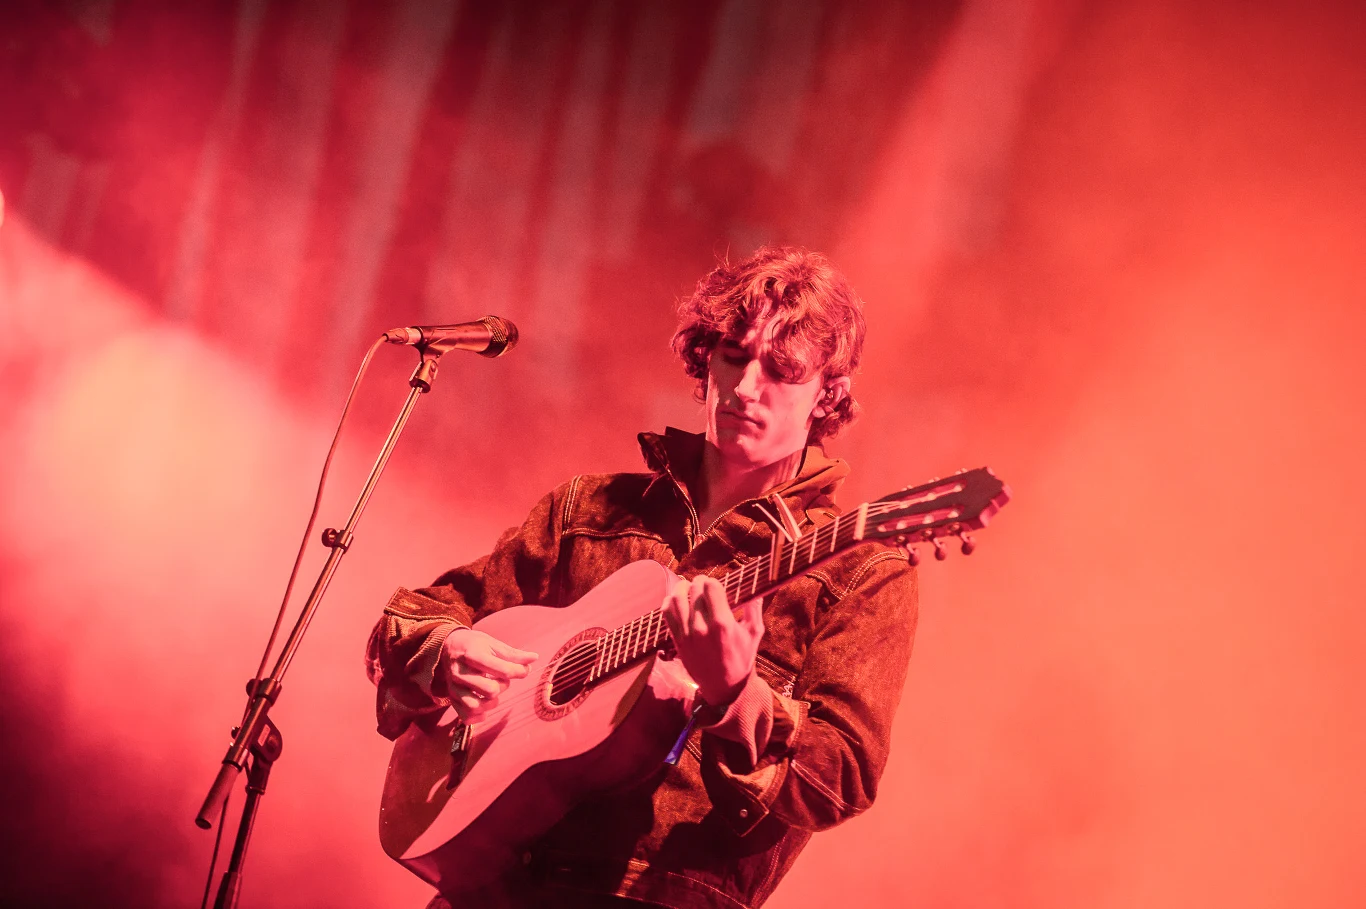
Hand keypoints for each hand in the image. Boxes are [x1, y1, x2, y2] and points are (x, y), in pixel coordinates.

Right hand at [440, 628, 537, 722]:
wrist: (448, 647)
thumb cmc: (474, 645)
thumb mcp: (493, 643)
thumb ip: (513, 654)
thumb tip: (534, 658)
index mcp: (472, 654)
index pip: (502, 670)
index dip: (518, 671)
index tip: (523, 669)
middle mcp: (460, 672)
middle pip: (490, 690)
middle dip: (503, 686)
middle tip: (501, 679)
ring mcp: (454, 687)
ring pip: (476, 706)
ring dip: (491, 703)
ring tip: (493, 693)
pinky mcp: (451, 699)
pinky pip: (466, 717)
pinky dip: (479, 716)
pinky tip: (485, 706)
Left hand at [661, 575, 763, 706]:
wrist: (724, 686)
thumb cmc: (742, 658)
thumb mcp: (754, 634)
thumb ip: (754, 609)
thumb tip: (756, 588)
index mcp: (723, 624)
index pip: (711, 587)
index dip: (713, 581)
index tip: (715, 583)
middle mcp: (702, 627)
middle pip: (694, 590)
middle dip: (699, 582)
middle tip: (703, 583)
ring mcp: (687, 634)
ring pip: (677, 598)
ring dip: (681, 587)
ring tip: (687, 586)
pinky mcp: (677, 641)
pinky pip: (667, 614)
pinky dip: (669, 601)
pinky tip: (676, 598)